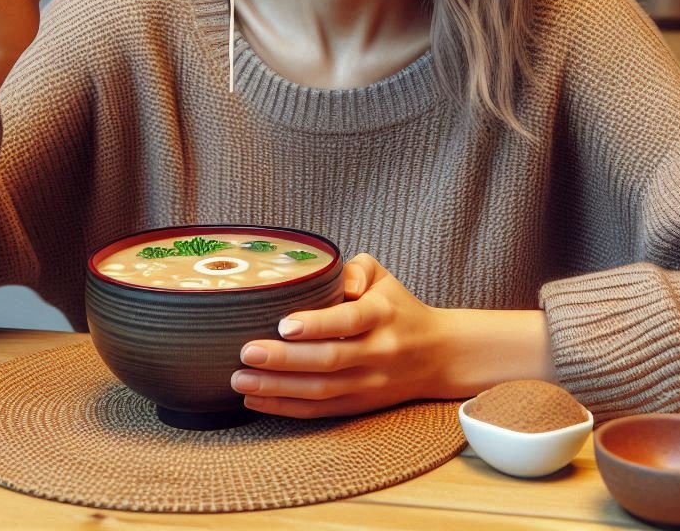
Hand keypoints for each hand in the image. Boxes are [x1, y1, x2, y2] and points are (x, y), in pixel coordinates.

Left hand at [231, 253, 555, 418]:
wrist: (438, 354)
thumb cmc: (399, 307)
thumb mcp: (383, 276)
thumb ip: (356, 268)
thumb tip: (335, 279)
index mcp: (381, 314)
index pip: (348, 321)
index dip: (317, 325)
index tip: (284, 324)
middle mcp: (377, 352)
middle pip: (328, 361)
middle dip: (283, 360)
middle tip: (246, 353)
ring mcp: (368, 383)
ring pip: (320, 391)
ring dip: (277, 388)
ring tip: (240, 380)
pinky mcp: (359, 405)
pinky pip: (320, 410)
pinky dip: (286, 408)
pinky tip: (255, 400)